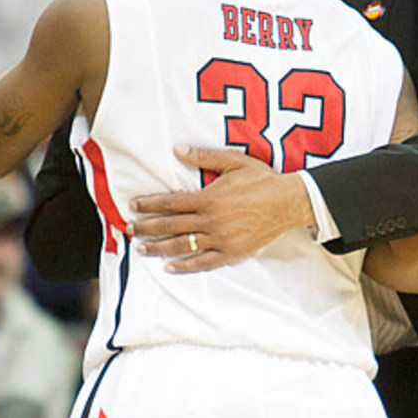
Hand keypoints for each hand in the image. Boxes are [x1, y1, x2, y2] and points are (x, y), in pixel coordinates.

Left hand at [127, 146, 315, 272]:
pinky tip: (170, 267)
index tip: (133, 206)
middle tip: (129, 229)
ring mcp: (220, 239)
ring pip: (183, 246)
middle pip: (171, 226)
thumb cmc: (262, 179)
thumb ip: (204, 156)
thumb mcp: (234, 161)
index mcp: (209, 198)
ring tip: (142, 249)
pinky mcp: (231, 252)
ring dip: (159, 248)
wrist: (288, 202)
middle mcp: (211, 221)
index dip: (150, 204)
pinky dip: (185, 266)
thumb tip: (178, 149)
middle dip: (147, 227)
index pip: (171, 202)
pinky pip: (204, 262)